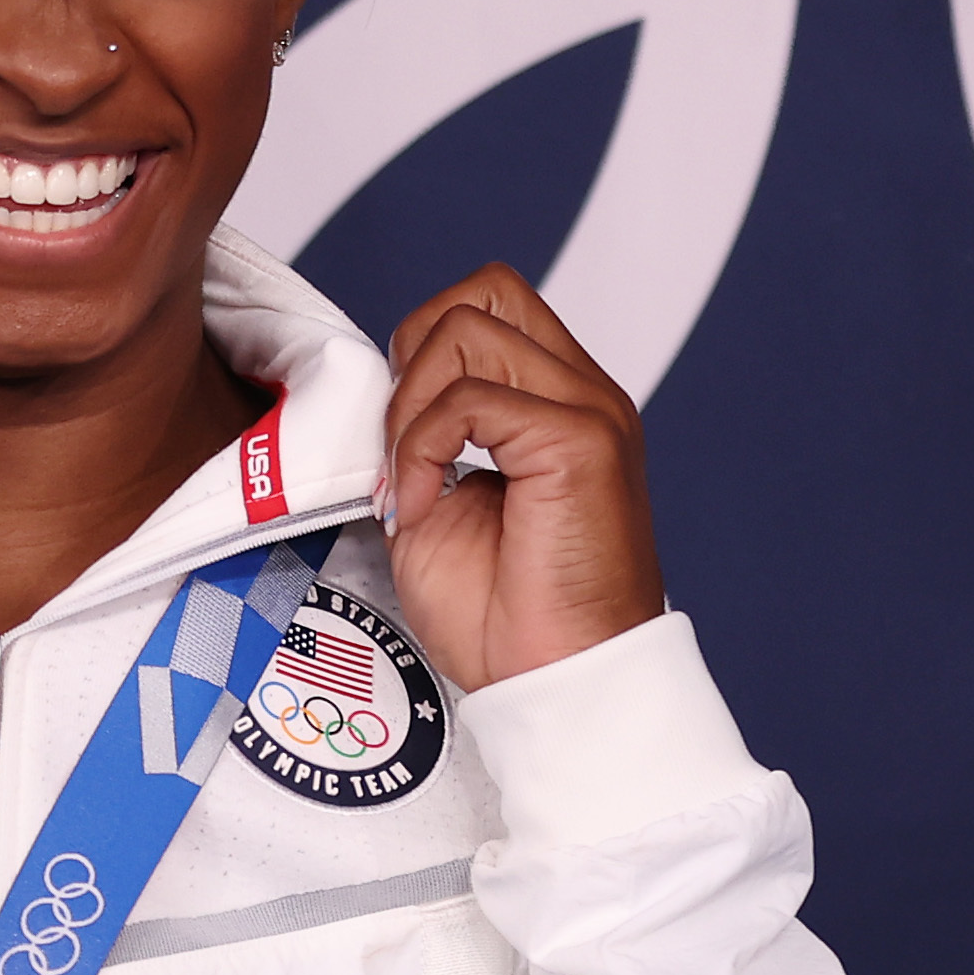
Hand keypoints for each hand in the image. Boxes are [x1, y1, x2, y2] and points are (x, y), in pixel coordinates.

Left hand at [377, 265, 665, 690]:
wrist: (555, 684)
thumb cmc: (506, 618)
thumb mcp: (440, 505)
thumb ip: (423, 437)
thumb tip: (384, 393)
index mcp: (560, 403)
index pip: (490, 304)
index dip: (424, 352)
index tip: (403, 441)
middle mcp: (584, 394)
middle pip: (484, 290)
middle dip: (416, 355)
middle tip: (402, 445)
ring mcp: (589, 411)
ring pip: (467, 329)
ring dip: (411, 407)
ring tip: (412, 483)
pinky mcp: (580, 441)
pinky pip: (468, 400)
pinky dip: (420, 449)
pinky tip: (423, 507)